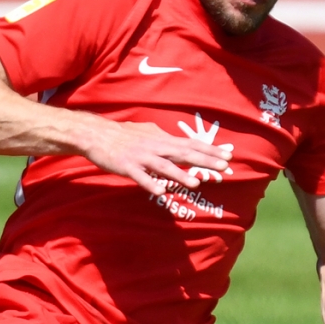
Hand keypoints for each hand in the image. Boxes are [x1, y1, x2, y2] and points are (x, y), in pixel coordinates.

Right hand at [78, 118, 235, 196]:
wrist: (97, 134)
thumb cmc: (123, 134)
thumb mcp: (148, 132)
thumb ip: (164, 138)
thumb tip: (178, 141)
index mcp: (162, 139)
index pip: (191, 144)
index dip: (210, 150)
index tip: (228, 157)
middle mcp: (156, 147)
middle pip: (184, 154)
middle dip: (205, 161)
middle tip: (224, 167)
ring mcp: (141, 157)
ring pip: (164, 166)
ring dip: (180, 175)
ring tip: (197, 183)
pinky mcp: (127, 166)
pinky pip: (140, 177)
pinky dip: (150, 184)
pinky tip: (161, 192)